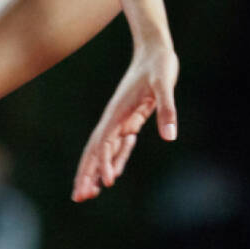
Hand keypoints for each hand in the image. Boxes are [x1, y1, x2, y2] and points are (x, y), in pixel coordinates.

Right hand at [71, 44, 178, 201]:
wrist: (155, 50)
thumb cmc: (159, 64)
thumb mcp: (165, 83)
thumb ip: (167, 109)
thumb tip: (170, 137)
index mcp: (118, 111)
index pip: (103, 142)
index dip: (101, 163)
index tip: (104, 183)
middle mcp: (115, 117)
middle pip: (95, 150)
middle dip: (86, 173)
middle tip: (79, 198)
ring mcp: (122, 118)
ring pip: (105, 149)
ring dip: (98, 170)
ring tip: (91, 193)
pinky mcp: (131, 118)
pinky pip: (119, 144)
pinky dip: (115, 159)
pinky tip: (113, 175)